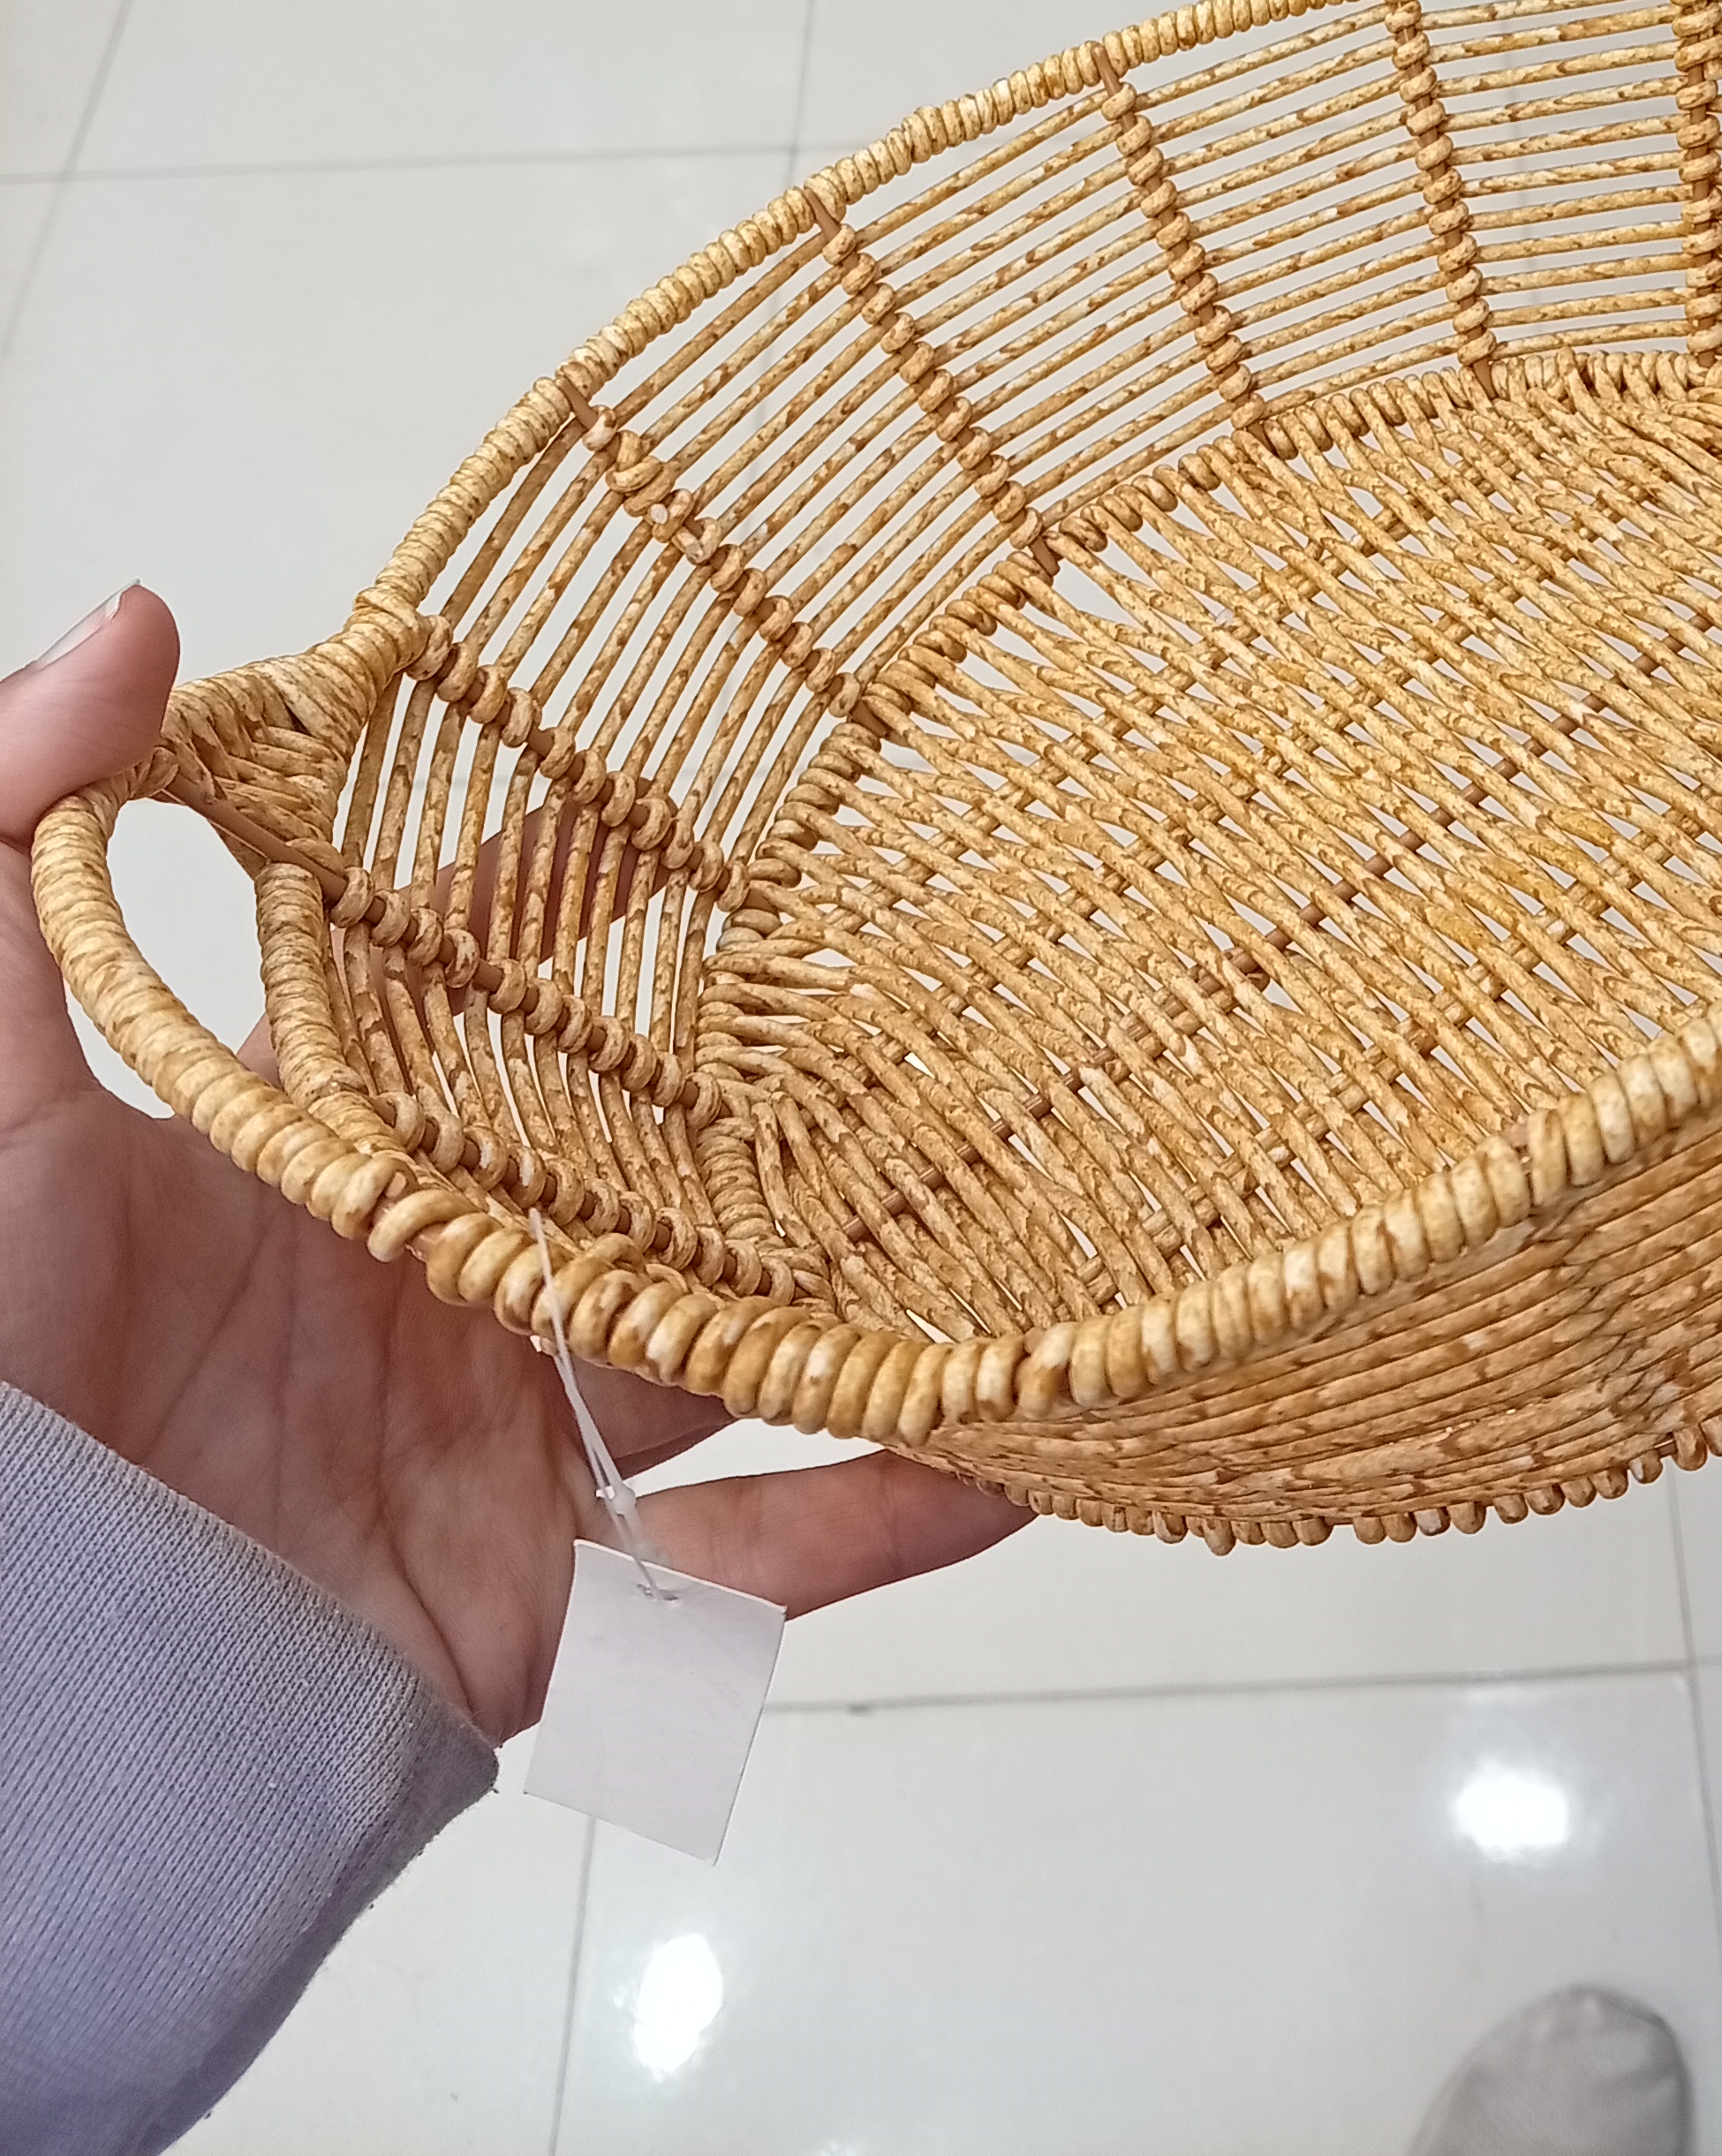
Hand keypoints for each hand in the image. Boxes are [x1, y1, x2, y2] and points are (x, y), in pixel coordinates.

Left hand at [0, 590, 1025, 1740]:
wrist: (4, 1689)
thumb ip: (16, 830)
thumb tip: (143, 622)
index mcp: (314, 1164)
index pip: (482, 1002)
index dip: (580, 905)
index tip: (710, 806)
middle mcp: (426, 1293)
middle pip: (639, 1173)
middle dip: (772, 1093)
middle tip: (936, 980)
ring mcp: (496, 1449)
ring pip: (731, 1350)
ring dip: (870, 1292)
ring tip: (1029, 1201)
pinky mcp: (541, 1605)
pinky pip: (747, 1570)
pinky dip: (886, 1515)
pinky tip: (1014, 1451)